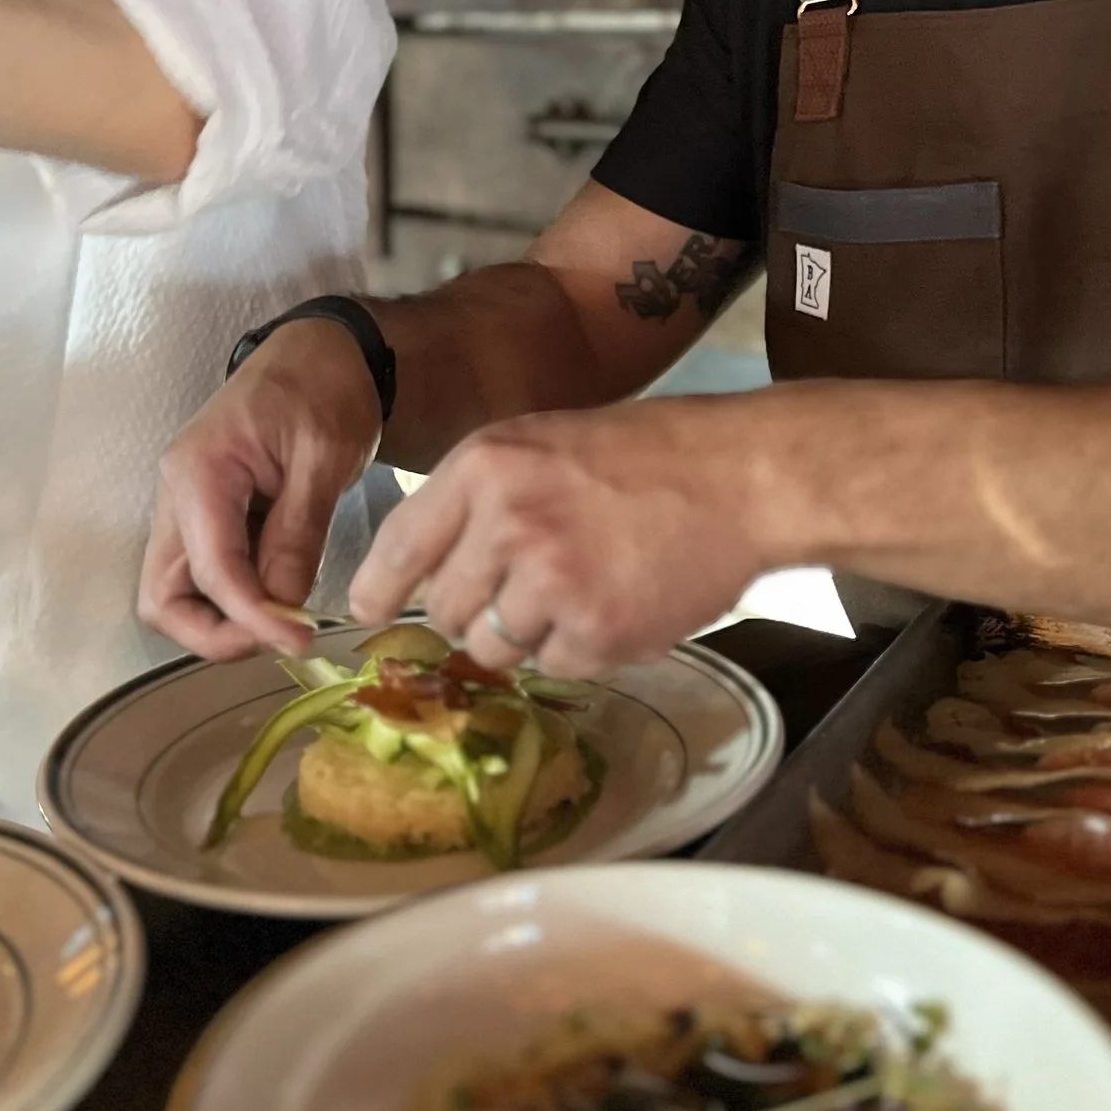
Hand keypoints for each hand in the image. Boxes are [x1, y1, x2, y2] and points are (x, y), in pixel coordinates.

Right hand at [138, 318, 384, 660]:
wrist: (324, 353)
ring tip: (287, 619)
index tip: (300, 641)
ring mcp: (186, 507)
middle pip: (162, 597)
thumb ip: (298, 534)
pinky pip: (205, 575)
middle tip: (280, 638)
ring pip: (177, 593)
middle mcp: (177, 494)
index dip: (251, 619)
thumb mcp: (324, 458)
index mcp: (199, 471)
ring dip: (224, 621)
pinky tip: (283, 594)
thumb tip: (283, 607)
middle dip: (214, 634)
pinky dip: (237, 599)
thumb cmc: (324, 389)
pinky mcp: (207, 517)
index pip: (210, 571)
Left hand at [348, 398, 773, 677]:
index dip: (377, 590)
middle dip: (475, 614)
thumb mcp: (542, 444)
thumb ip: (481, 501)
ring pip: (495, 649)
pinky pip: (557, 666)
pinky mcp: (596, 630)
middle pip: (446, 611)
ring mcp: (551, 582)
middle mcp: (505, 524)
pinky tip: (616, 604)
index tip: (368, 614)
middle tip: (526, 591)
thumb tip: (427, 577)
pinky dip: (582, 649)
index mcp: (483, 467)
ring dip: (526, 636)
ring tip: (579, 592)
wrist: (742, 476)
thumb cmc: (645, 456)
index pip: (399, 547)